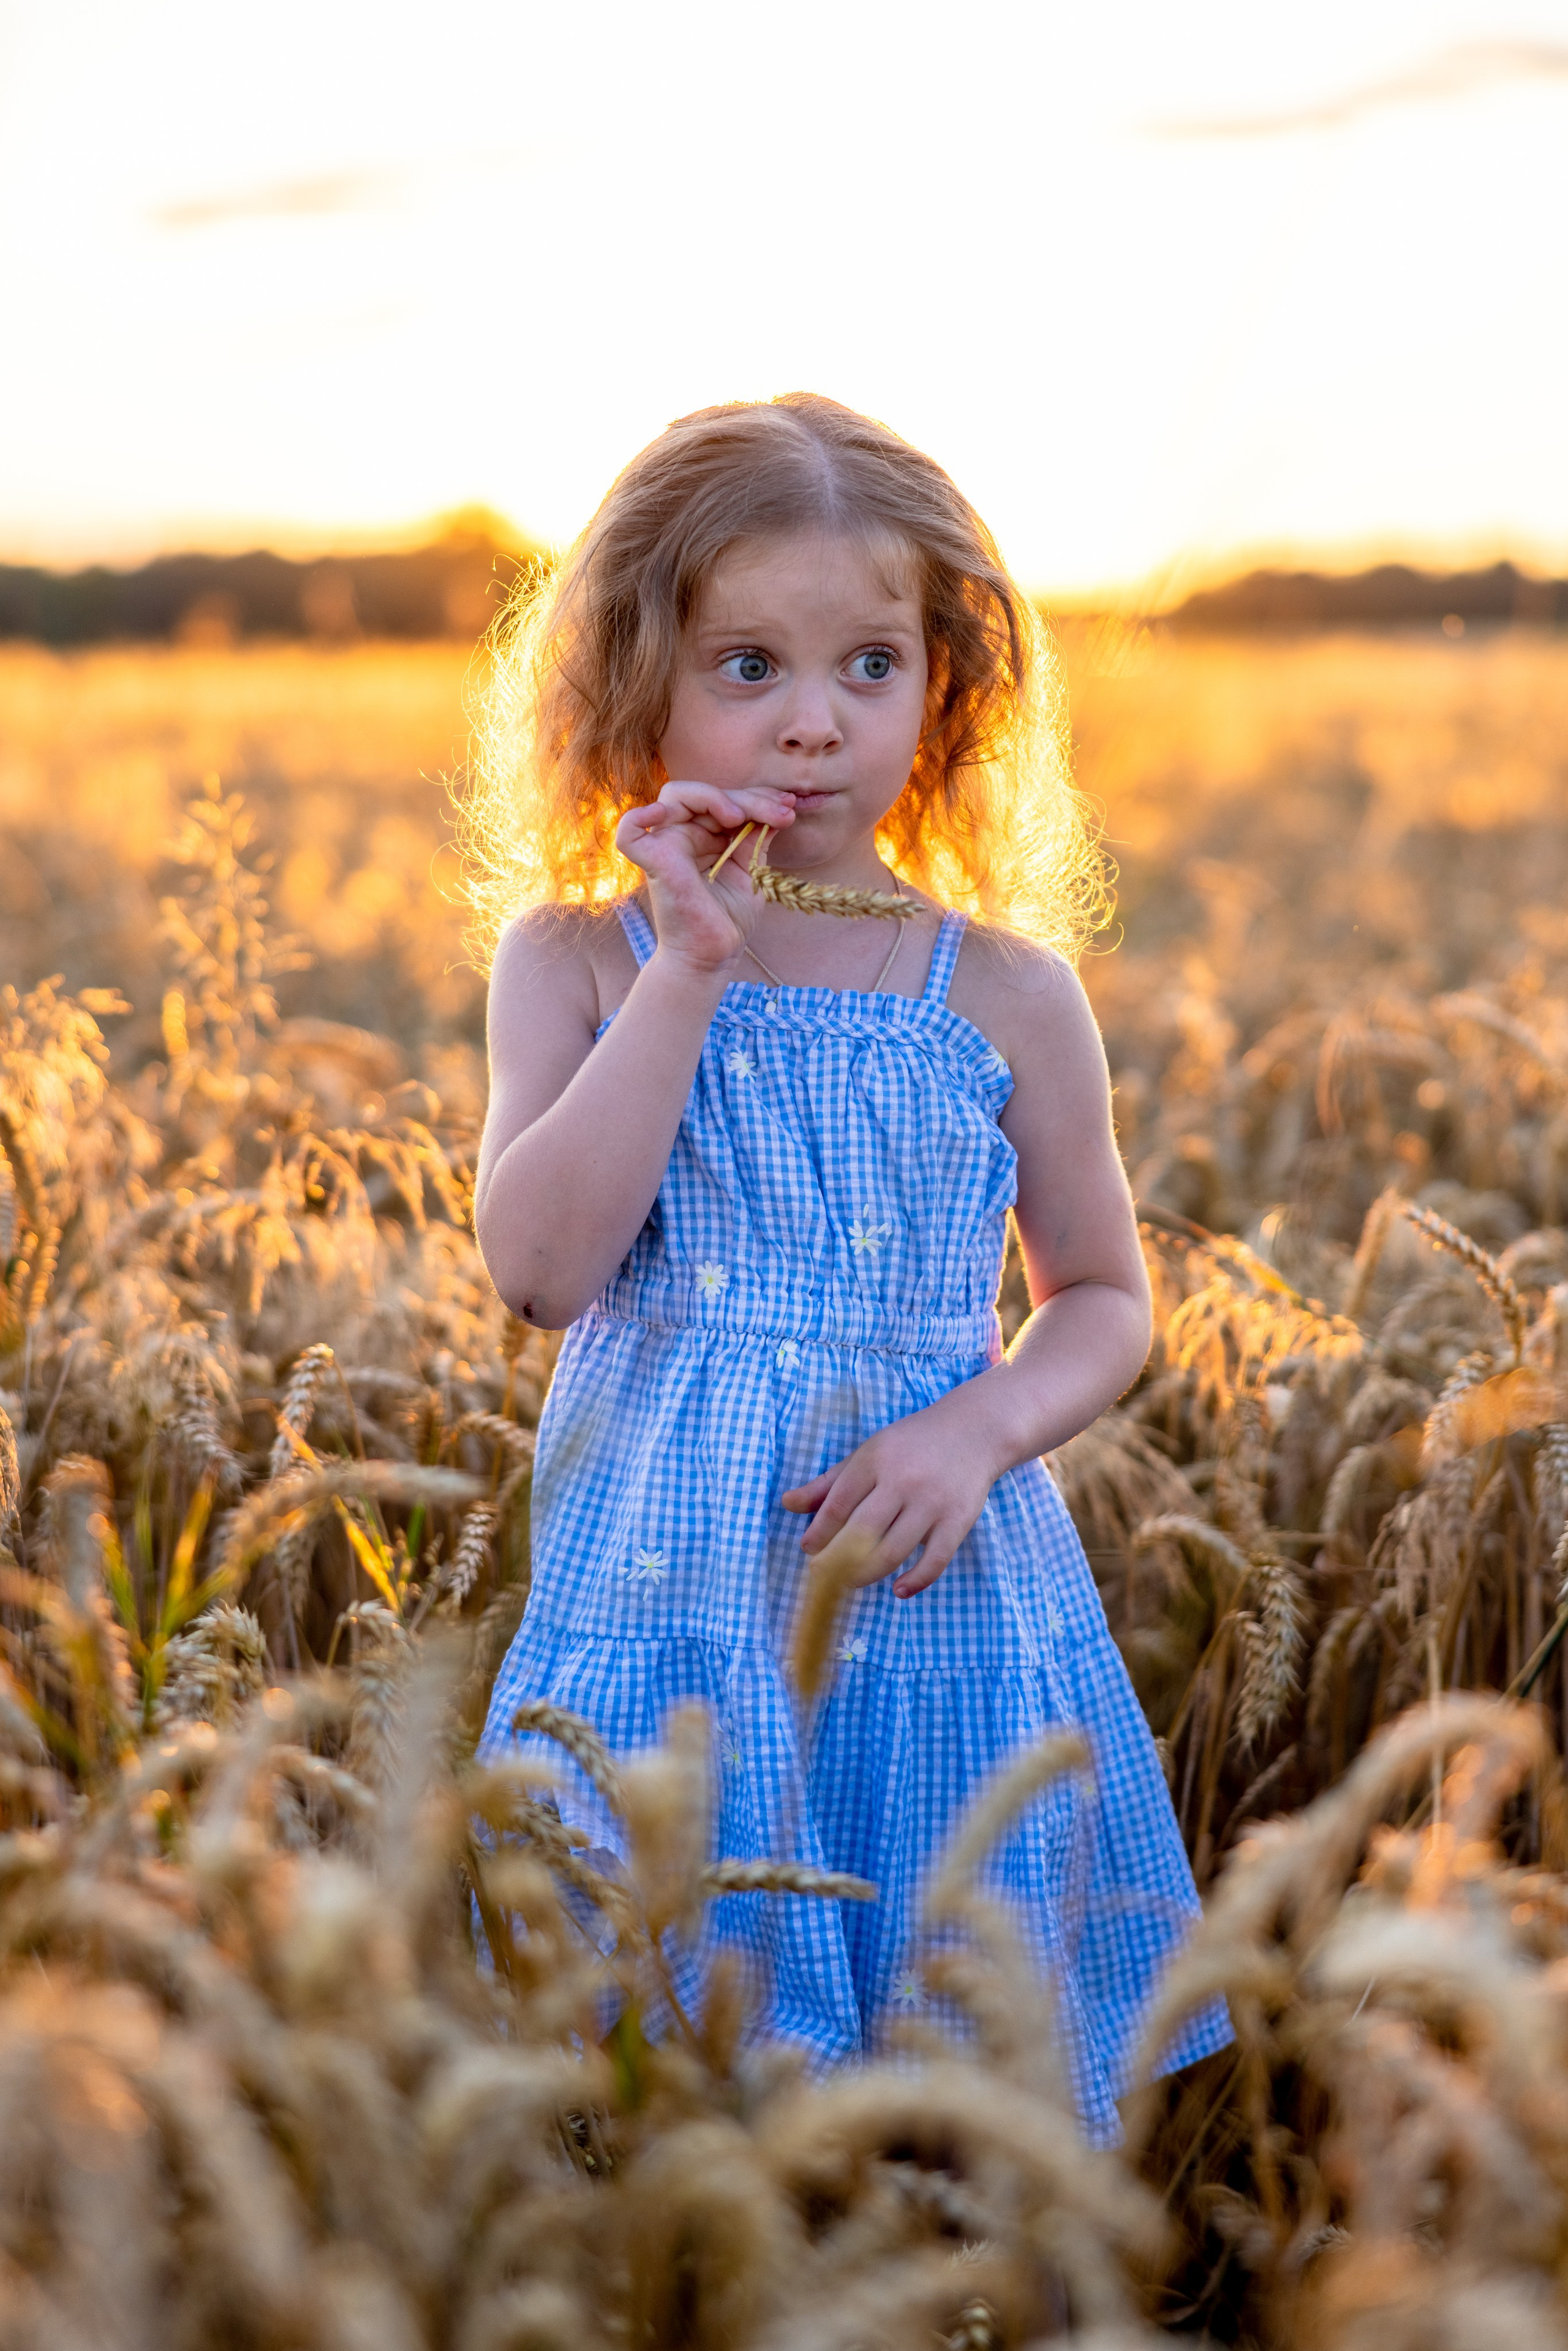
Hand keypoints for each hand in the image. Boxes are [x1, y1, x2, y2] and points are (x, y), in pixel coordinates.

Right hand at [615, 782, 795, 974]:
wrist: (714, 956)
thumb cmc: (729, 918)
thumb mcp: (753, 870)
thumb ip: (759, 837)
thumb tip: (782, 806)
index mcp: (704, 836)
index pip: (725, 800)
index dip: (757, 798)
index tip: (789, 809)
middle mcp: (682, 836)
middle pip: (705, 795)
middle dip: (748, 798)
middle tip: (780, 814)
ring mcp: (665, 846)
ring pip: (674, 797)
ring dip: (712, 797)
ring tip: (740, 817)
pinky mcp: (653, 862)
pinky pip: (629, 833)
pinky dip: (638, 818)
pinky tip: (662, 813)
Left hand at [780, 1395, 1000, 1598]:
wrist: (974, 1431)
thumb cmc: (911, 1446)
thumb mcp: (868, 1454)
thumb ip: (829, 1482)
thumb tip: (788, 1504)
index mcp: (875, 1461)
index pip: (838, 1505)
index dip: (819, 1532)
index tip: (808, 1549)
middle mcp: (903, 1481)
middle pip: (861, 1533)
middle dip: (836, 1561)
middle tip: (823, 1576)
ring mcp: (932, 1503)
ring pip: (893, 1552)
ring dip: (867, 1575)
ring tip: (852, 1582)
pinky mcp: (958, 1521)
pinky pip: (934, 1561)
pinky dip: (916, 1581)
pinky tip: (898, 1590)